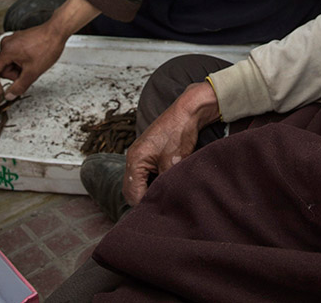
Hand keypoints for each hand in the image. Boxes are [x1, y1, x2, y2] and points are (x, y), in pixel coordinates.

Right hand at [0, 23, 68, 99]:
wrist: (57, 32)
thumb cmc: (47, 46)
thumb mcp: (33, 71)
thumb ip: (20, 86)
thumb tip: (10, 94)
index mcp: (7, 50)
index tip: (1, 91)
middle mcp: (7, 44)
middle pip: (2, 68)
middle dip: (14, 75)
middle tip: (27, 73)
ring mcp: (12, 41)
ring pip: (9, 63)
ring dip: (19, 68)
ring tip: (32, 64)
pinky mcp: (18, 40)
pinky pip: (15, 56)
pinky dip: (22, 61)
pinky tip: (32, 59)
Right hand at [123, 81, 221, 204]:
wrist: (188, 112)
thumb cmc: (179, 133)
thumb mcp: (173, 165)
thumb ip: (164, 185)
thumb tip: (163, 202)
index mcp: (135, 161)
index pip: (133, 195)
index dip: (146, 205)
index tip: (162, 209)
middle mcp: (133, 158)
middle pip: (132, 190)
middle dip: (146, 199)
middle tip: (164, 204)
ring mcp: (140, 155)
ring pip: (139, 183)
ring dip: (151, 189)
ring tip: (167, 193)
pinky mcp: (149, 154)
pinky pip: (146, 174)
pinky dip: (154, 180)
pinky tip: (167, 182)